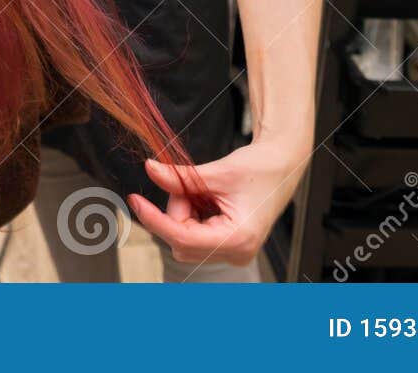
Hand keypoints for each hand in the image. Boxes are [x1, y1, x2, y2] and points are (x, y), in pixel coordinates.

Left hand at [127, 136, 310, 267]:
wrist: (282, 165)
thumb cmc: (260, 168)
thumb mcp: (217, 171)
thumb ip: (181, 177)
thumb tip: (150, 170)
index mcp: (238, 239)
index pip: (183, 238)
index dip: (155, 219)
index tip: (135, 202)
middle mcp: (235, 253)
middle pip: (181, 240)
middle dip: (176, 209)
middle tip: (187, 182)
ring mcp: (232, 252)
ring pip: (185, 239)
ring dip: (184, 212)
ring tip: (203, 189)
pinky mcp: (227, 246)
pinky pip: (194, 235)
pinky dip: (191, 215)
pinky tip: (207, 199)